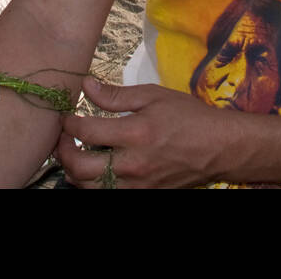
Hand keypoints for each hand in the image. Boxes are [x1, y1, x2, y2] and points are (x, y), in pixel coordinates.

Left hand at [57, 76, 230, 187]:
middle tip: (62, 138)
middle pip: (79, 167)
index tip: (65, 116)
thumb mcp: (153, 96)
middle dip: (62, 151)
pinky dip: (93, 184)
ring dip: (74, 171)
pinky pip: (106, 195)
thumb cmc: (188, 117)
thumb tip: (86, 85)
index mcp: (135, 134)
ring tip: (75, 153)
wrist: (219, 148)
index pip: (85, 132)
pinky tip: (95, 169)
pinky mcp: (143, 196)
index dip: (68, 123)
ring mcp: (137, 186)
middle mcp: (132, 165)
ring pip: (88, 187)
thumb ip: (116, 95)